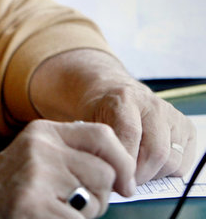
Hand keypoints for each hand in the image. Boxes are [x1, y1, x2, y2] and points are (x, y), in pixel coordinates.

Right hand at [0, 120, 134, 217]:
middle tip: (70, 205)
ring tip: (53, 211)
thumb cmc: (7, 191)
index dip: (123, 162)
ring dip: (84, 216)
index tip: (125, 185)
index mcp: (43, 131)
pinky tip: (42, 218)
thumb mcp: (36, 157)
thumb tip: (123, 172)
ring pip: (95, 201)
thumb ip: (71, 154)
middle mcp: (40, 147)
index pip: (103, 135)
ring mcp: (36, 175)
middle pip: (104, 173)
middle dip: (98, 197)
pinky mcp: (34, 204)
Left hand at [75, 78, 197, 183]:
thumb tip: (107, 172)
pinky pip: (182, 163)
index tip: (117, 178)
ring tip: (134, 171)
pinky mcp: (186, 128)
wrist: (113, 92)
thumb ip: (97, 145)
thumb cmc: (99, 111)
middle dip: (139, 175)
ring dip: (152, 174)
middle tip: (125, 181)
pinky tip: (149, 164)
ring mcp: (173, 116)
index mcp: (125, 98)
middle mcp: (153, 105)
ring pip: (171, 161)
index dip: (124, 162)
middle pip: (156, 152)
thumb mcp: (88, 122)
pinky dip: (166, 172)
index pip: (130, 134)